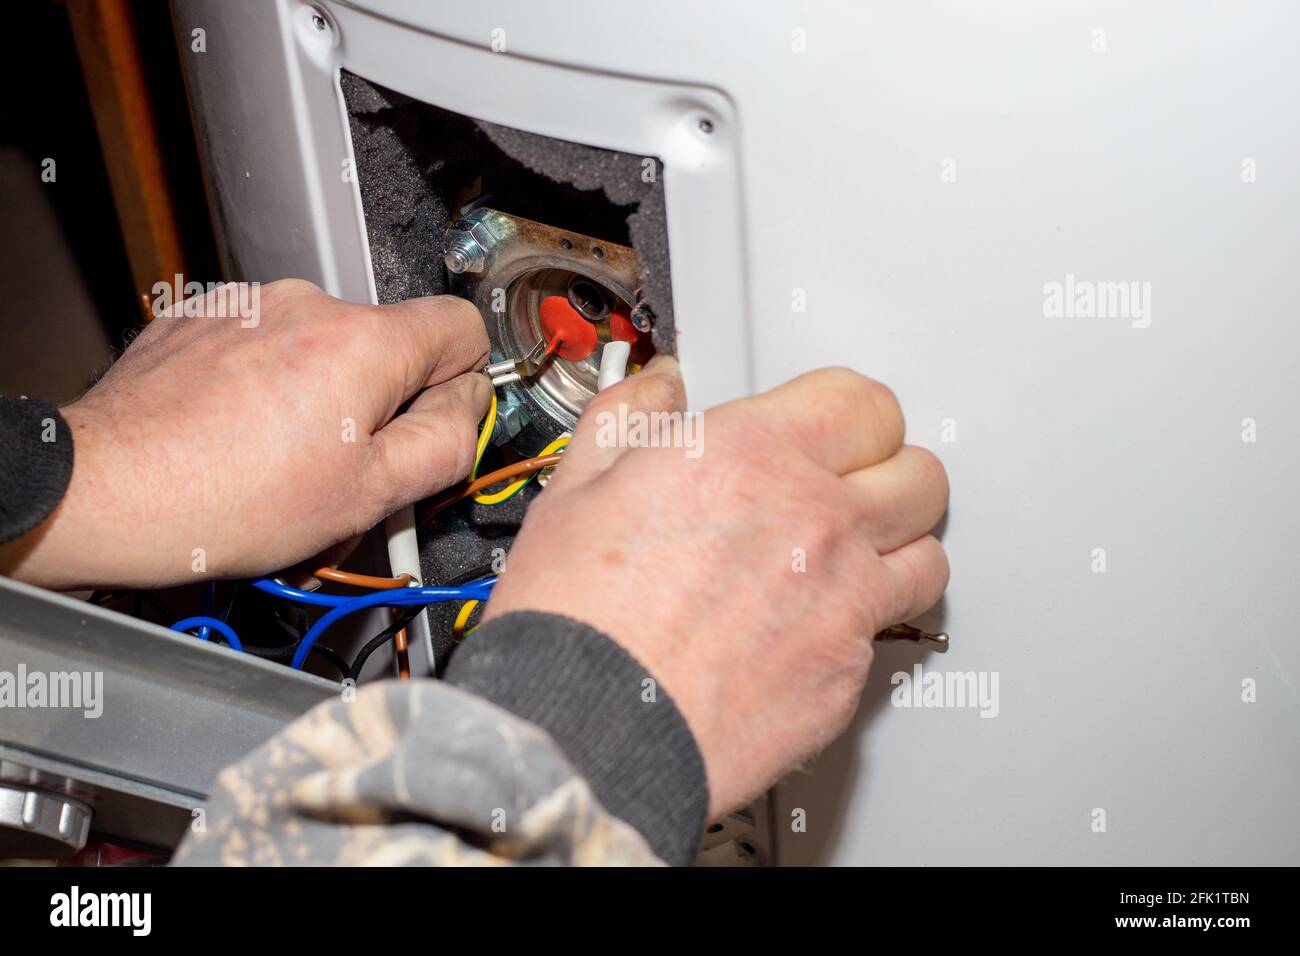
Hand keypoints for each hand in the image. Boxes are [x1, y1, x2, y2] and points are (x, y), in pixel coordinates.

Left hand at [3, 280, 488, 589]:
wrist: (107, 489)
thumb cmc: (228, 500)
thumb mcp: (370, 495)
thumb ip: (447, 441)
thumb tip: (470, 405)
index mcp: (364, 343)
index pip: (462, 326)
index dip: (462, 382)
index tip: (432, 425)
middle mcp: (309, 304)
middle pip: (388, 342)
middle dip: (383, 399)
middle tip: (346, 466)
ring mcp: (249, 304)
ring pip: (325, 344)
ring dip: (322, 392)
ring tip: (281, 456)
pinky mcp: (202, 315)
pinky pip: (266, 341)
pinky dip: (267, 380)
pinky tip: (240, 432)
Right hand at [482, 358, 948, 816]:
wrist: (583, 737)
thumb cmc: (574, 624)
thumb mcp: (573, 490)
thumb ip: (627, 418)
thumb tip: (657, 389)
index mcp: (752, 456)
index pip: (866, 402)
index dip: (847, 412)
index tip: (830, 426)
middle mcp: (815, 521)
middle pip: (919, 474)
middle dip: (888, 473)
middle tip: (849, 487)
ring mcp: (842, 603)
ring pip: (928, 556)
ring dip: (895, 550)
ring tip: (848, 560)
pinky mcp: (845, 677)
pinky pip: (886, 635)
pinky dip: (859, 627)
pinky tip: (807, 631)